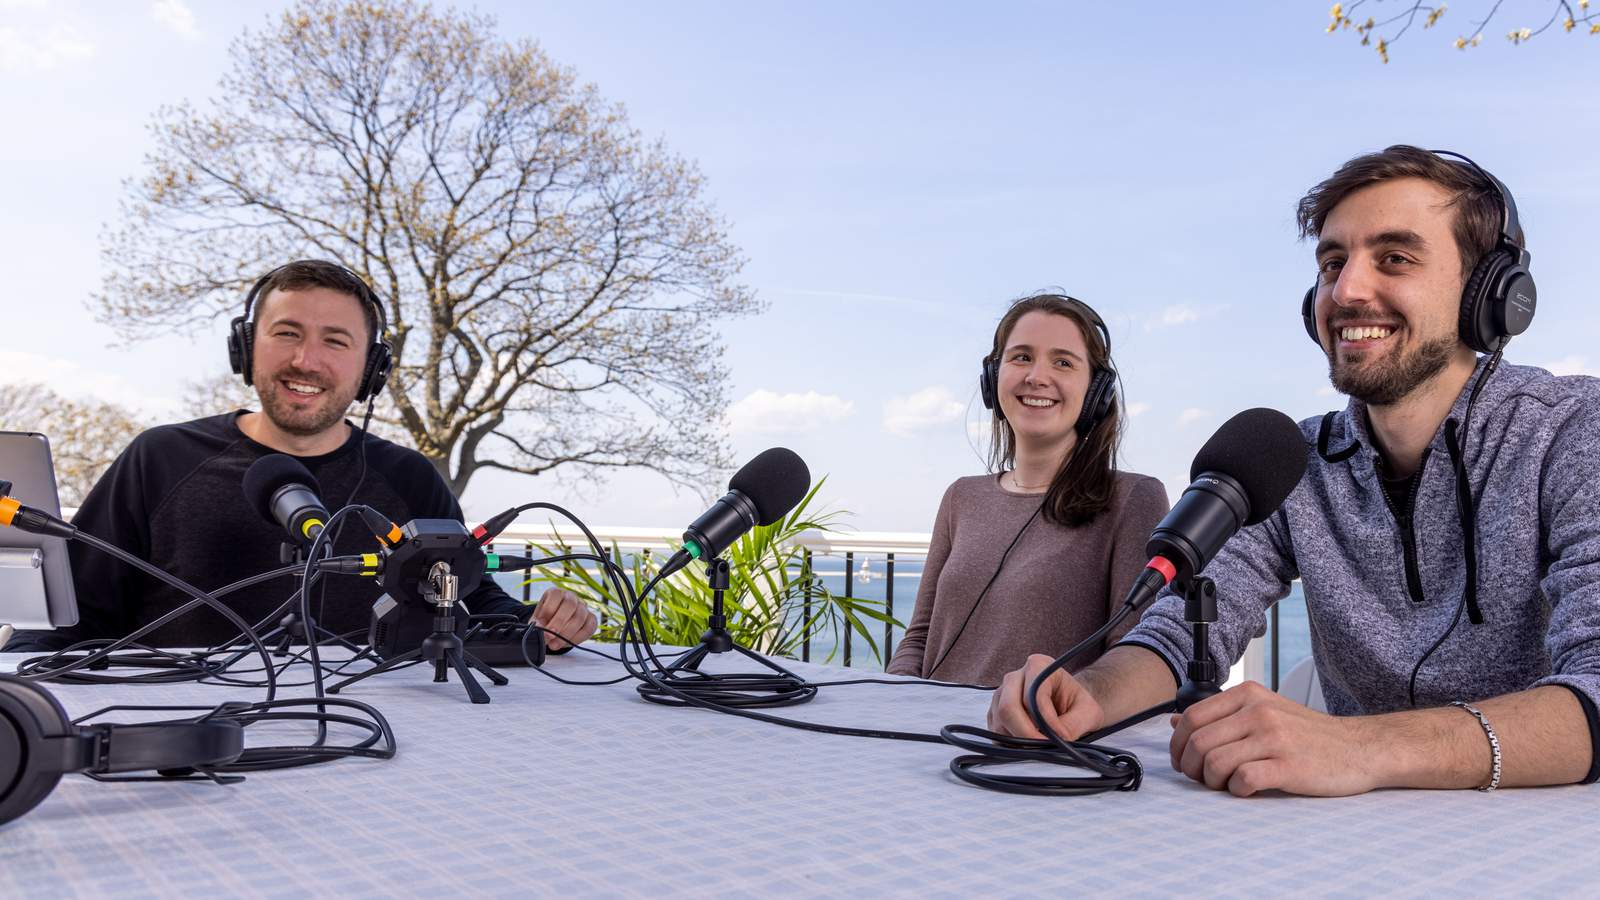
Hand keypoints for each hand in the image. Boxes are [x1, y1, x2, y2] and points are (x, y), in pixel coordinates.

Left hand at [531, 587, 598, 651]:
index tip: (540, 626)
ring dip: (566, 634)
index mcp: (557, 593)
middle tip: (549, 636)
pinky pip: (589, 628)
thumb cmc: (546, 620)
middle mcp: (571, 597)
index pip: (556, 595)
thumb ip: (537, 622)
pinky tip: (567, 643)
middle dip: (559, 622)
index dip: (548, 610)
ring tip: (554, 644)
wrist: (557, 625)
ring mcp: (583, 607)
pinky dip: (578, 638)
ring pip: (580, 617)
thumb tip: (538, 628)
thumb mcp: (538, 618)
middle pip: (570, 605)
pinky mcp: (591, 619)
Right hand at [986, 653, 1104, 740]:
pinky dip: (1012, 745)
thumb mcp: (1089, 713)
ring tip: (1042, 744)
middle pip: (1008, 708)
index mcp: (1038, 666)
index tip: (1061, 736)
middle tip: (1045, 748)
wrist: (1070, 706)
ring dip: (1020, 740)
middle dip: (1027, 733)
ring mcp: (1000, 695)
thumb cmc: (1078, 705)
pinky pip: (996, 734)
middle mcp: (1014, 677)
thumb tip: (1057, 739)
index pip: (1032, 695)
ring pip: (1000, 723)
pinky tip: (1030, 744)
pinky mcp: (994, 714)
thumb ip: (1074, 724)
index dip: (1046, 720)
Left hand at [1169, 681, 1377, 796]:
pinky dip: (1237, 790)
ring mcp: (1275, 737)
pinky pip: (1243, 779)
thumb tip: (1175, 721)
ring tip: (1225, 785)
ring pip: (1215, 762)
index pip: (1193, 717)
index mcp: (1248, 695)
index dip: (1178, 744)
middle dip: (1190, 767)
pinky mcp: (1289, 765)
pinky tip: (1247, 789)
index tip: (1182, 761)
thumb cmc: (1308, 734)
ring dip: (1212, 781)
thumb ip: (1221, 716)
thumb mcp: (1264, 712)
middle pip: (1199, 742)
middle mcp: (1259, 711)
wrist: (1360, 748)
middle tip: (1201, 780)